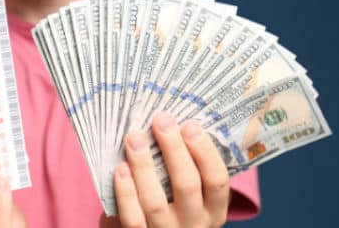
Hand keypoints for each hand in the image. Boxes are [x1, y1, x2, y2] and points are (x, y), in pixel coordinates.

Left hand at [114, 114, 229, 227]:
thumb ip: (188, 165)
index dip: (205, 151)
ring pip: (155, 203)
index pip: (217, 180)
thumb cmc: (172, 203)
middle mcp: (194, 224)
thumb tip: (175, 122)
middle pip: (187, 186)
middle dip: (173, 149)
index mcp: (214, 209)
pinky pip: (133, 218)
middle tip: (161, 121)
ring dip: (144, 166)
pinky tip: (121, 169)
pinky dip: (126, 193)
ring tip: (134, 138)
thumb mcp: (191, 192)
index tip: (190, 124)